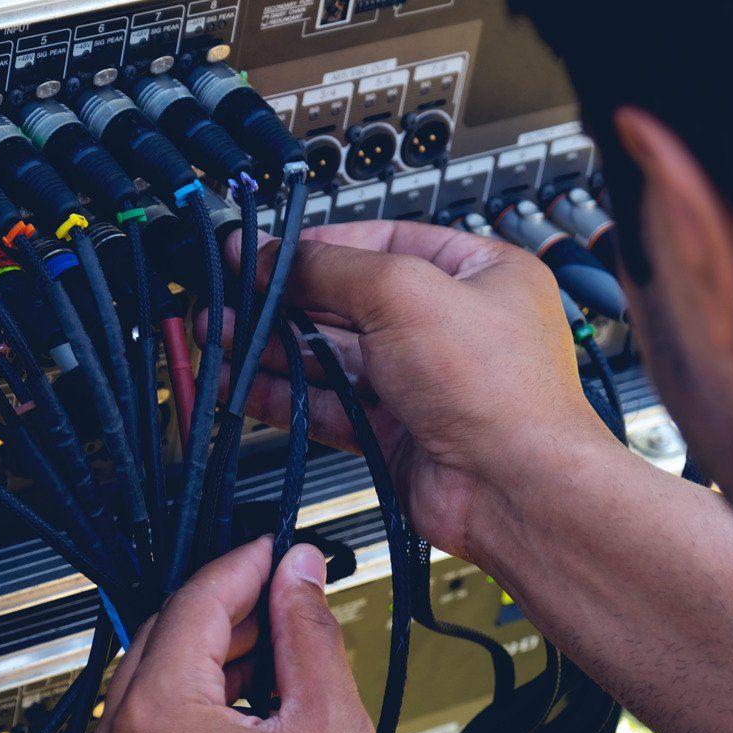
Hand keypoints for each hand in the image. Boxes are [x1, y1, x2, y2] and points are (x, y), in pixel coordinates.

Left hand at [79, 537, 384, 732]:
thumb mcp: (328, 730)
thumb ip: (309, 634)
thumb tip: (299, 573)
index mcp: (156, 721)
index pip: (195, 602)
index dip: (245, 565)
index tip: (277, 551)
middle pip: (163, 638)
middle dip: (224, 611)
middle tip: (281, 598)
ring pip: (148, 686)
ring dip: (205, 659)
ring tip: (271, 657)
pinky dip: (185, 709)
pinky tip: (240, 713)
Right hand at [208, 220, 619, 563]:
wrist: (515, 490)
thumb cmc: (499, 391)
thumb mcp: (403, 292)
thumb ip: (329, 268)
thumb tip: (275, 254)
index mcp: (476, 272)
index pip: (380, 241)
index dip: (316, 246)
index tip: (262, 250)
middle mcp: (450, 325)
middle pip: (346, 300)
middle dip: (281, 299)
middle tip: (227, 295)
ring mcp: (422, 382)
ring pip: (329, 356)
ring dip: (271, 346)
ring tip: (218, 335)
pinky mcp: (395, 432)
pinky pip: (327, 404)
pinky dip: (282, 393)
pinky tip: (242, 382)